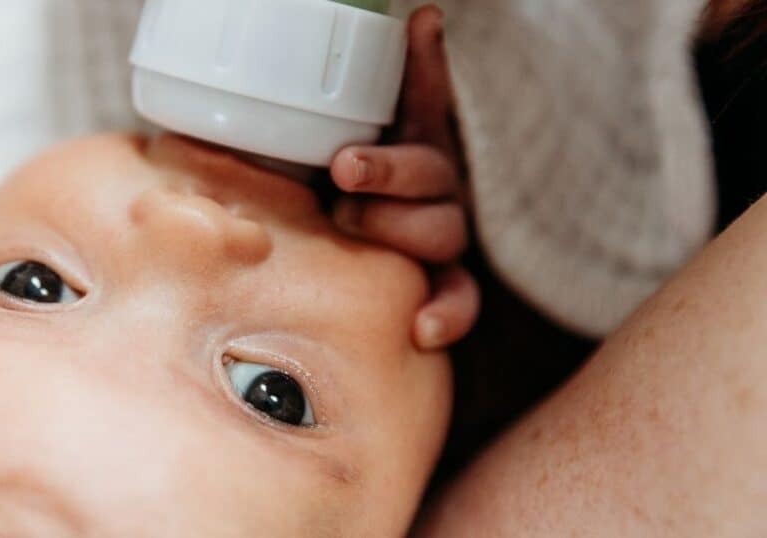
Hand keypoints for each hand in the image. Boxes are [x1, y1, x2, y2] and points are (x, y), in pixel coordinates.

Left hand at [330, 5, 477, 350]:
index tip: (421, 27)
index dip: (426, 67)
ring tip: (347, 223)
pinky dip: (446, 312)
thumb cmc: (340, 194)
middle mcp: (437, 186)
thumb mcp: (342, 143)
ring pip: (441, 231)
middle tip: (343, 167)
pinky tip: (422, 327)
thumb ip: (364, 95)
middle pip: (432, 171)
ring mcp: (443, 235)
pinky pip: (460, 298)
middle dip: (388, 169)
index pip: (428, 98)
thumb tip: (421, 16)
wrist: (341, 256)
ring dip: (397, 227)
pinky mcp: (446, 282)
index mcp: (412, 143)